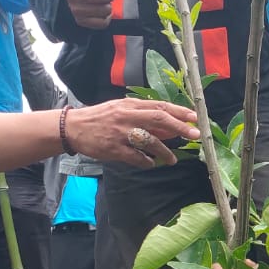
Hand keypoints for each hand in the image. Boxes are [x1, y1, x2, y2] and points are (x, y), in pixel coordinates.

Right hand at [64, 98, 199, 168]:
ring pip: (149, 141)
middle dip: (179, 127)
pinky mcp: (113, 149)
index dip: (179, 112)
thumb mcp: (122, 110)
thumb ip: (144, 117)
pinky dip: (146, 161)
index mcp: (130, 105)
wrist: (73, 127)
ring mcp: (121, 133)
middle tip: (195, 135)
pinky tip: (151, 163)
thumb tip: (169, 127)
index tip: (195, 118)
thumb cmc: (101, 118)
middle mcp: (127, 116)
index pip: (160, 106)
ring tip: (172, 159)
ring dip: (164, 151)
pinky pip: (135, 157)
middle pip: (159, 119)